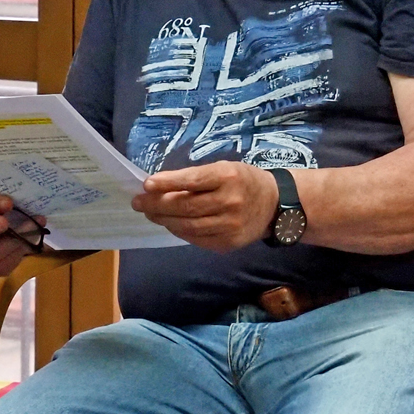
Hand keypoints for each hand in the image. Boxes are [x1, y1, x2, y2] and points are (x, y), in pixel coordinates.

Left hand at [132, 162, 279, 251]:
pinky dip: (178, 231)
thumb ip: (195, 177)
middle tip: (138, 202)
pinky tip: (169, 223)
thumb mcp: (222, 169)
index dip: (167, 183)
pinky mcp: (228, 243)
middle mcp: (230, 202)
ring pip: (187, 225)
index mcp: (228, 177)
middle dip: (157, 205)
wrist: (275, 205)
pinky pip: (196, 238)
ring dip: (163, 220)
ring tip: (149, 213)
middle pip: (185, 206)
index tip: (146, 184)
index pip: (192, 181)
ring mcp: (230, 226)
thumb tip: (158, 186)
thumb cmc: (242, 181)